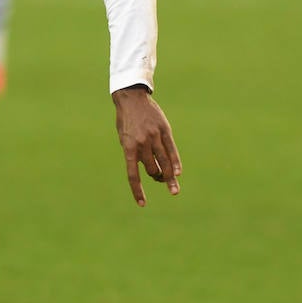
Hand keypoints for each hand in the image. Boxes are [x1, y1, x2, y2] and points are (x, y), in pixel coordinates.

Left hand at [113, 86, 180, 203]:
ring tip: (174, 190)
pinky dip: (175, 163)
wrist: (131, 98)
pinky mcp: (164, 130)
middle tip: (159, 179)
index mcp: (128, 147)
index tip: (142, 204)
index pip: (133, 174)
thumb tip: (148, 169)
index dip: (137, 190)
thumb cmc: (126, 120)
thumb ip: (133, 153)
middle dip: (155, 177)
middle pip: (151, 169)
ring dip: (169, 178)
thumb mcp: (124, 137)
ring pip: (163, 162)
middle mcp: (142, 143)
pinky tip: (177, 173)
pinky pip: (172, 150)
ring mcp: (154, 136)